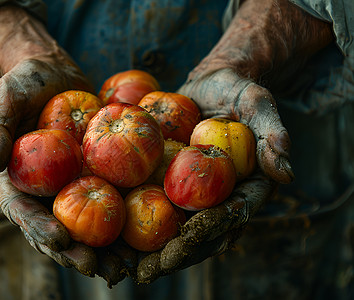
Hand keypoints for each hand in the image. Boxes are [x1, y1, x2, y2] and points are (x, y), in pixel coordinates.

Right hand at [0, 5, 130, 283]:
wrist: (54, 74)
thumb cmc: (23, 84)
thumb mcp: (3, 99)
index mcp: (18, 181)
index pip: (25, 212)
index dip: (40, 229)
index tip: (61, 241)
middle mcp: (45, 191)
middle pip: (59, 228)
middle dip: (76, 252)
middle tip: (99, 269)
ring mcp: (71, 185)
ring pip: (87, 224)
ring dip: (106, 249)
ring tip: (126, 268)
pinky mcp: (96, 175)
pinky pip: (111, 199)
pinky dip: (126, 220)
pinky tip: (145, 237)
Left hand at [136, 69, 285, 282]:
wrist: (209, 85)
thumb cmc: (237, 92)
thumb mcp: (257, 104)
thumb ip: (273, 134)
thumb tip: (286, 173)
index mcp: (242, 188)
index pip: (230, 215)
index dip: (212, 228)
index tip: (189, 236)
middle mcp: (215, 197)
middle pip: (198, 233)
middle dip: (176, 253)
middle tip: (150, 269)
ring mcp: (189, 194)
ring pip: (171, 228)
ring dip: (149, 251)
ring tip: (123, 267)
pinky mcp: (165, 183)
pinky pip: (148, 204)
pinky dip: (130, 222)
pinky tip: (107, 237)